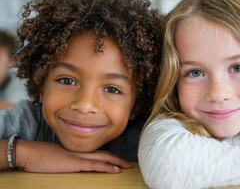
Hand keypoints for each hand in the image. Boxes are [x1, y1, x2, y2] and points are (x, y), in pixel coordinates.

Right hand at [16, 140, 130, 172]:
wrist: (29, 153)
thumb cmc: (40, 157)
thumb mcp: (57, 158)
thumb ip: (67, 160)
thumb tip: (71, 165)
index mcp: (77, 151)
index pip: (97, 153)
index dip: (108, 157)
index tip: (118, 161)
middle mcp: (80, 152)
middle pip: (103, 154)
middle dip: (117, 159)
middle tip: (128, 164)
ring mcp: (78, 157)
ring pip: (102, 158)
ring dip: (116, 162)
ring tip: (126, 166)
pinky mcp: (74, 164)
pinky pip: (94, 165)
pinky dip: (106, 167)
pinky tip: (115, 170)